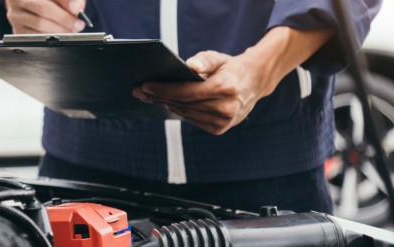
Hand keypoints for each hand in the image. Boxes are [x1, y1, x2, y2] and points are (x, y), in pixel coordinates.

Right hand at [5, 0, 86, 33]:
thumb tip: (75, 8)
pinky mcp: (17, 30)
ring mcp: (15, 16)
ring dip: (59, 30)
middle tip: (78, 24)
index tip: (76, 10)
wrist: (35, 3)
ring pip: (39, 25)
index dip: (64, 3)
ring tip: (71, 30)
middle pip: (42, 10)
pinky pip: (35, 37)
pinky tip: (59, 34)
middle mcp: (17, 0)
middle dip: (63, 19)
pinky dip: (50, 37)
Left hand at [132, 51, 278, 134]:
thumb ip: (204, 60)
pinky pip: (192, 119)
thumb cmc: (230, 68)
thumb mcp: (219, 58)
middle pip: (183, 104)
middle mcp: (225, 108)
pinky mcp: (219, 129)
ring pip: (185, 113)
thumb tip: (190, 66)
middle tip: (140, 91)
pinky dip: (179, 111)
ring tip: (149, 97)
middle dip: (159, 97)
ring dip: (166, 105)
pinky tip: (167, 103)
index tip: (145, 86)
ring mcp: (223, 122)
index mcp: (225, 89)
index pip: (186, 92)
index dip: (164, 90)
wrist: (254, 83)